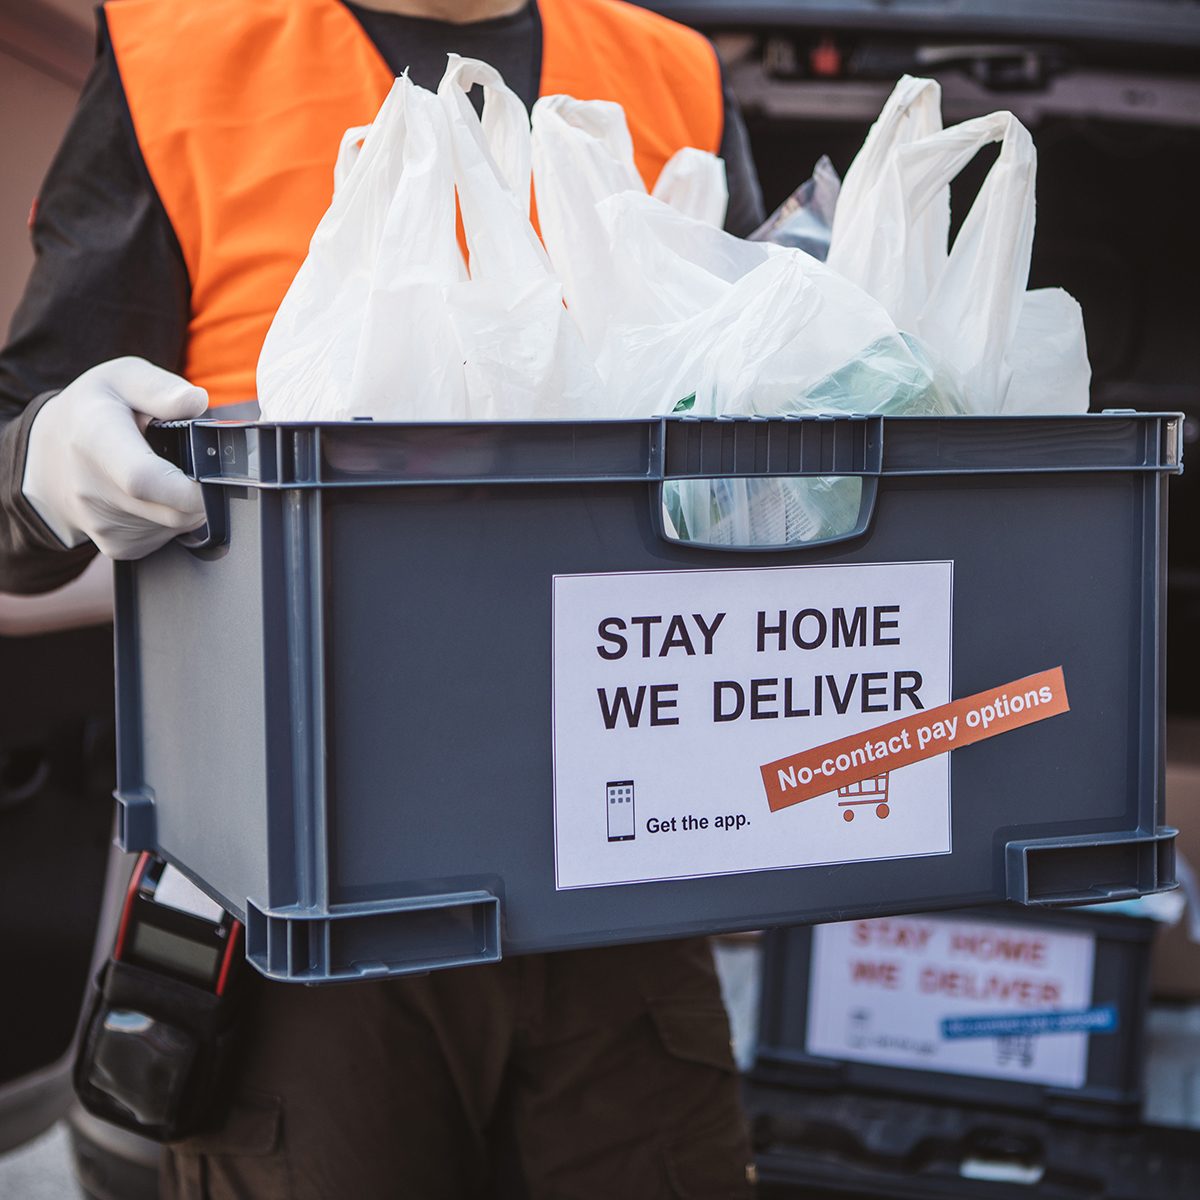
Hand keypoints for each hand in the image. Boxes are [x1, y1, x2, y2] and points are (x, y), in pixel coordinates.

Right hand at [21, 357, 207, 559]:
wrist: (48, 459)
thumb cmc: (91, 413)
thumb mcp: (120, 380)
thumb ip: (160, 389)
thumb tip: (196, 401)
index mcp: (95, 440)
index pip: (143, 478)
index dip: (187, 487)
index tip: (210, 478)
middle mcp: (94, 490)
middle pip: (174, 510)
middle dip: (200, 490)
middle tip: (191, 463)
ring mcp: (104, 525)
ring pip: (178, 525)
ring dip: (186, 501)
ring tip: (164, 471)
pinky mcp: (117, 547)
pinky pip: (166, 536)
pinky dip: (173, 516)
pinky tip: (156, 493)